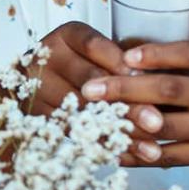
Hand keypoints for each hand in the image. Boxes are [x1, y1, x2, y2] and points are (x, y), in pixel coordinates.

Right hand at [24, 22, 164, 159]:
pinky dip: (101, 143)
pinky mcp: (37, 113)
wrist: (32, 83)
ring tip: (149, 147)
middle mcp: (49, 56)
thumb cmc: (81, 65)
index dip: (121, 65)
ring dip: (118, 130)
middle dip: (127, 103)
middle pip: (90, 80)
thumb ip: (121, 63)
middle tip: (156, 121)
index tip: (148, 82)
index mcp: (68, 35)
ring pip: (84, 110)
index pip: (94, 46)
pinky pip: (73, 130)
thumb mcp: (98, 54)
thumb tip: (156, 84)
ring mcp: (38, 85)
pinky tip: (125, 154)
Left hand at [77, 41, 188, 178]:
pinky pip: (172, 156)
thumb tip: (149, 54)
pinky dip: (142, 154)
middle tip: (90, 89)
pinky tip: (116, 150)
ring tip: (94, 119)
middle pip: (171, 91)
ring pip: (166, 127)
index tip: (125, 55)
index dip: (158, 53)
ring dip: (126, 123)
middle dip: (126, 89)